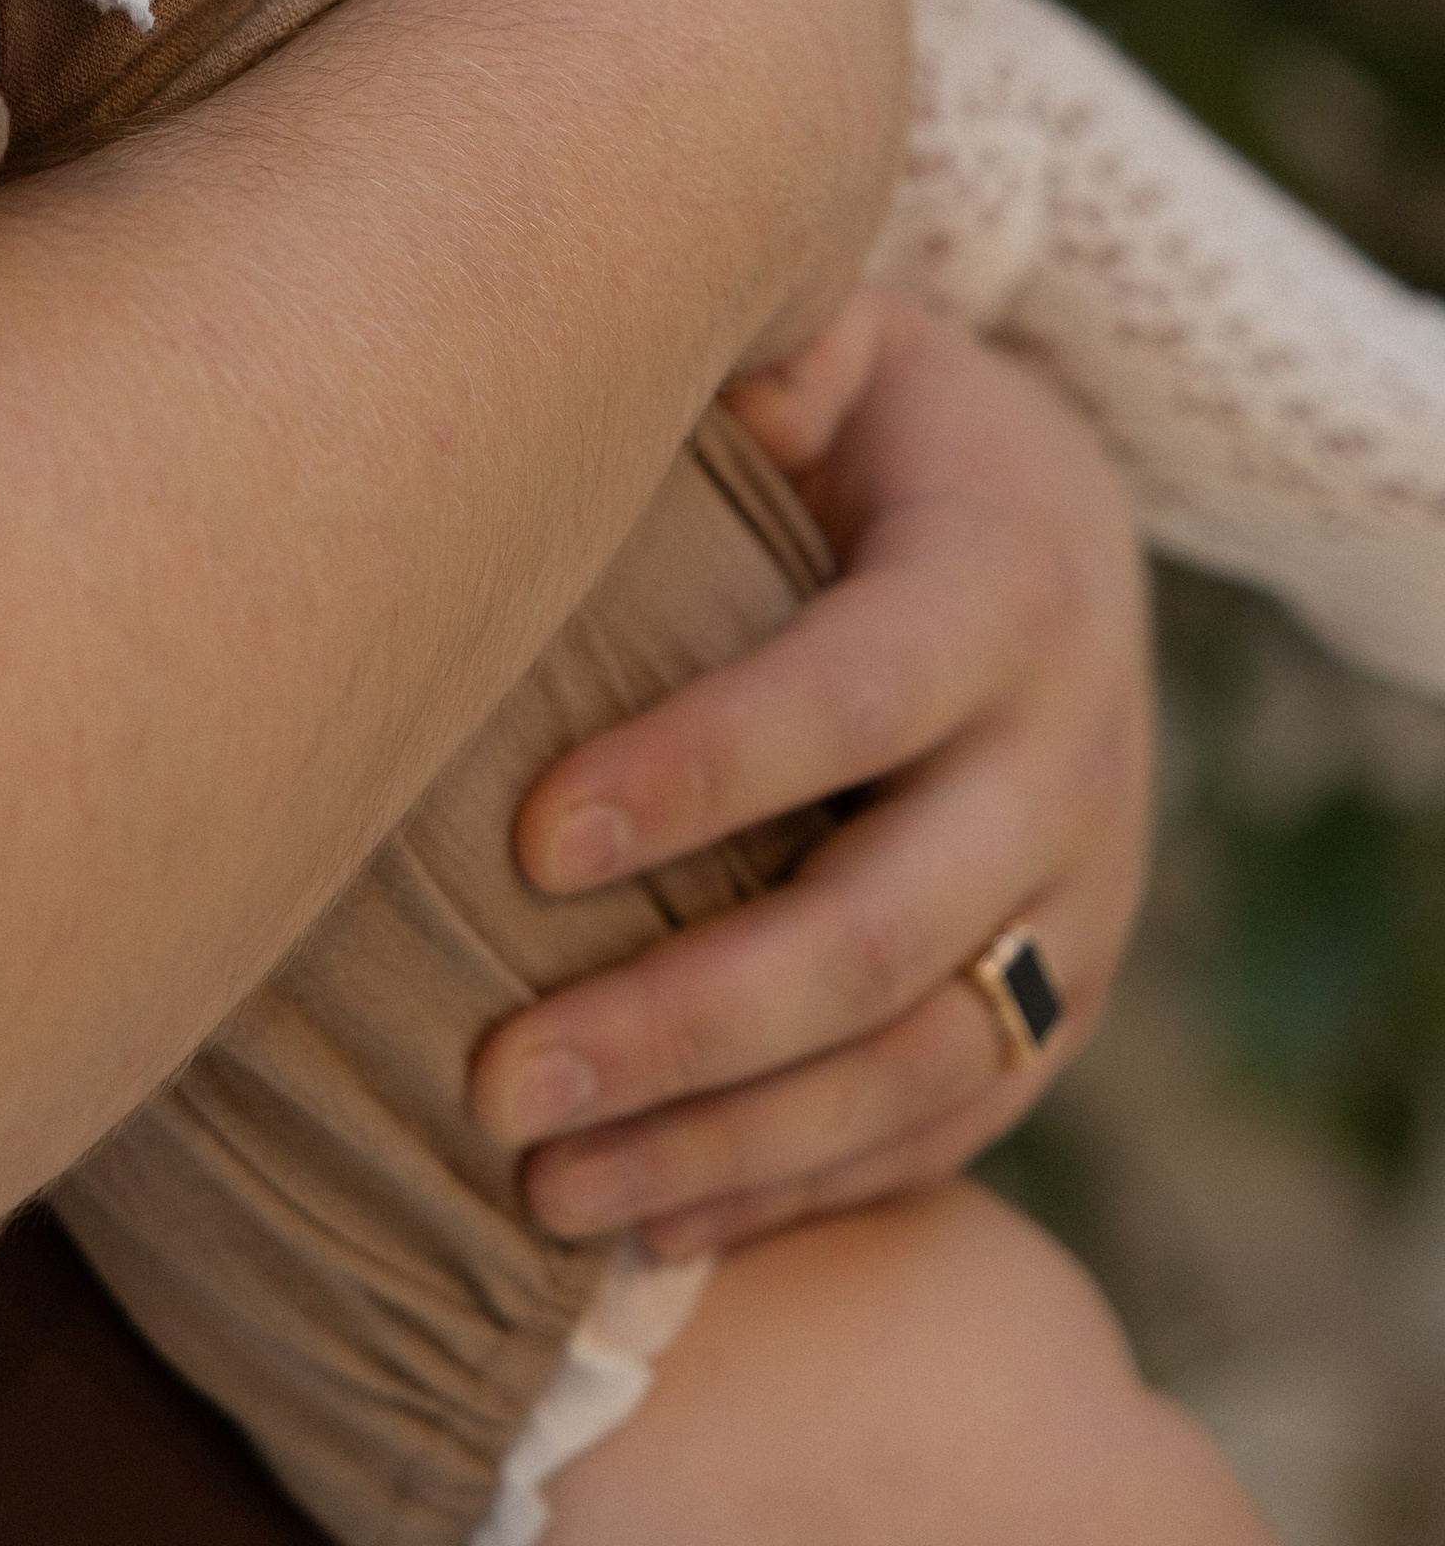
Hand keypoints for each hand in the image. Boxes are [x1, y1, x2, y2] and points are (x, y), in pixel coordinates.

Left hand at [470, 297, 1152, 1255]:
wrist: (1055, 518)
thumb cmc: (873, 423)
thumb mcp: (838, 346)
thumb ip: (756, 355)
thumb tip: (643, 368)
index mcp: (1007, 582)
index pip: (854, 695)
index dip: (700, 771)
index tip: (523, 842)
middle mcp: (1070, 758)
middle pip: (884, 926)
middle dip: (684, 1019)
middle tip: (493, 1080)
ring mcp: (1084, 899)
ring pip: (916, 1064)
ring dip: (724, 1142)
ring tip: (539, 1188)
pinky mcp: (1063, 998)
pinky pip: (943, 1129)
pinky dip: (798, 1189)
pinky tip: (648, 1229)